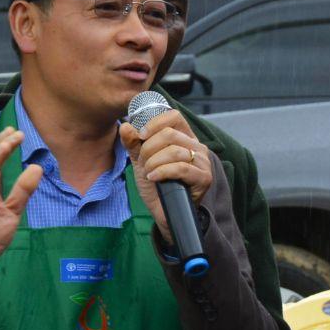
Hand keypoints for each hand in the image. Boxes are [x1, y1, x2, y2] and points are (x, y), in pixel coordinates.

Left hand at [118, 109, 211, 246]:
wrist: (163, 213)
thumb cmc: (156, 185)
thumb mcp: (141, 161)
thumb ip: (134, 144)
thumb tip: (125, 126)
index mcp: (185, 138)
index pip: (174, 116)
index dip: (154, 124)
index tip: (141, 136)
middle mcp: (197, 147)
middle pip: (169, 134)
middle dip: (149, 149)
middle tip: (144, 163)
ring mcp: (203, 162)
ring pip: (174, 151)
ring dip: (154, 163)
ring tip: (149, 173)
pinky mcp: (204, 178)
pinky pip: (180, 168)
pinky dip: (162, 172)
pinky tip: (154, 178)